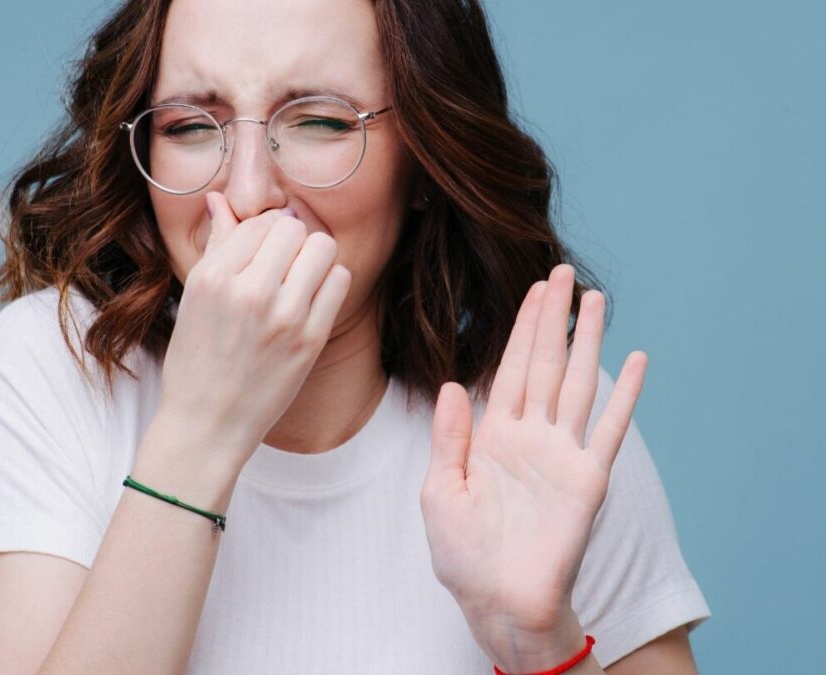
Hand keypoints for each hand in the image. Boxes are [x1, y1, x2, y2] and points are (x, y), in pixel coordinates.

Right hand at [157, 192, 351, 467]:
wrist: (207, 425)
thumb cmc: (195, 362)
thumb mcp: (193, 299)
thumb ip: (215, 246)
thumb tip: (221, 201)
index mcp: (212, 278)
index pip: (257, 222)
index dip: (262, 233)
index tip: (259, 254)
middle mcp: (248, 292)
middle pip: (292, 228)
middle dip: (289, 241)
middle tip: (280, 266)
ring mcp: (283, 317)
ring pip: (322, 248)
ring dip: (313, 258)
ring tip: (298, 280)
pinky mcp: (310, 340)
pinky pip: (339, 281)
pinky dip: (329, 283)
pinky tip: (310, 301)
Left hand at [419, 264, 646, 651]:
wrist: (497, 600)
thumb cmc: (463, 554)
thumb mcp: (440, 490)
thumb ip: (449, 436)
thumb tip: (453, 383)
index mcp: (493, 436)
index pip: (509, 369)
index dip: (521, 329)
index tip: (532, 291)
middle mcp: (531, 437)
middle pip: (544, 363)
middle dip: (552, 318)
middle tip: (561, 272)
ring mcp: (562, 454)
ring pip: (578, 383)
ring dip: (588, 340)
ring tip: (595, 299)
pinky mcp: (588, 479)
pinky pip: (609, 429)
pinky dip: (625, 395)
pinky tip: (637, 360)